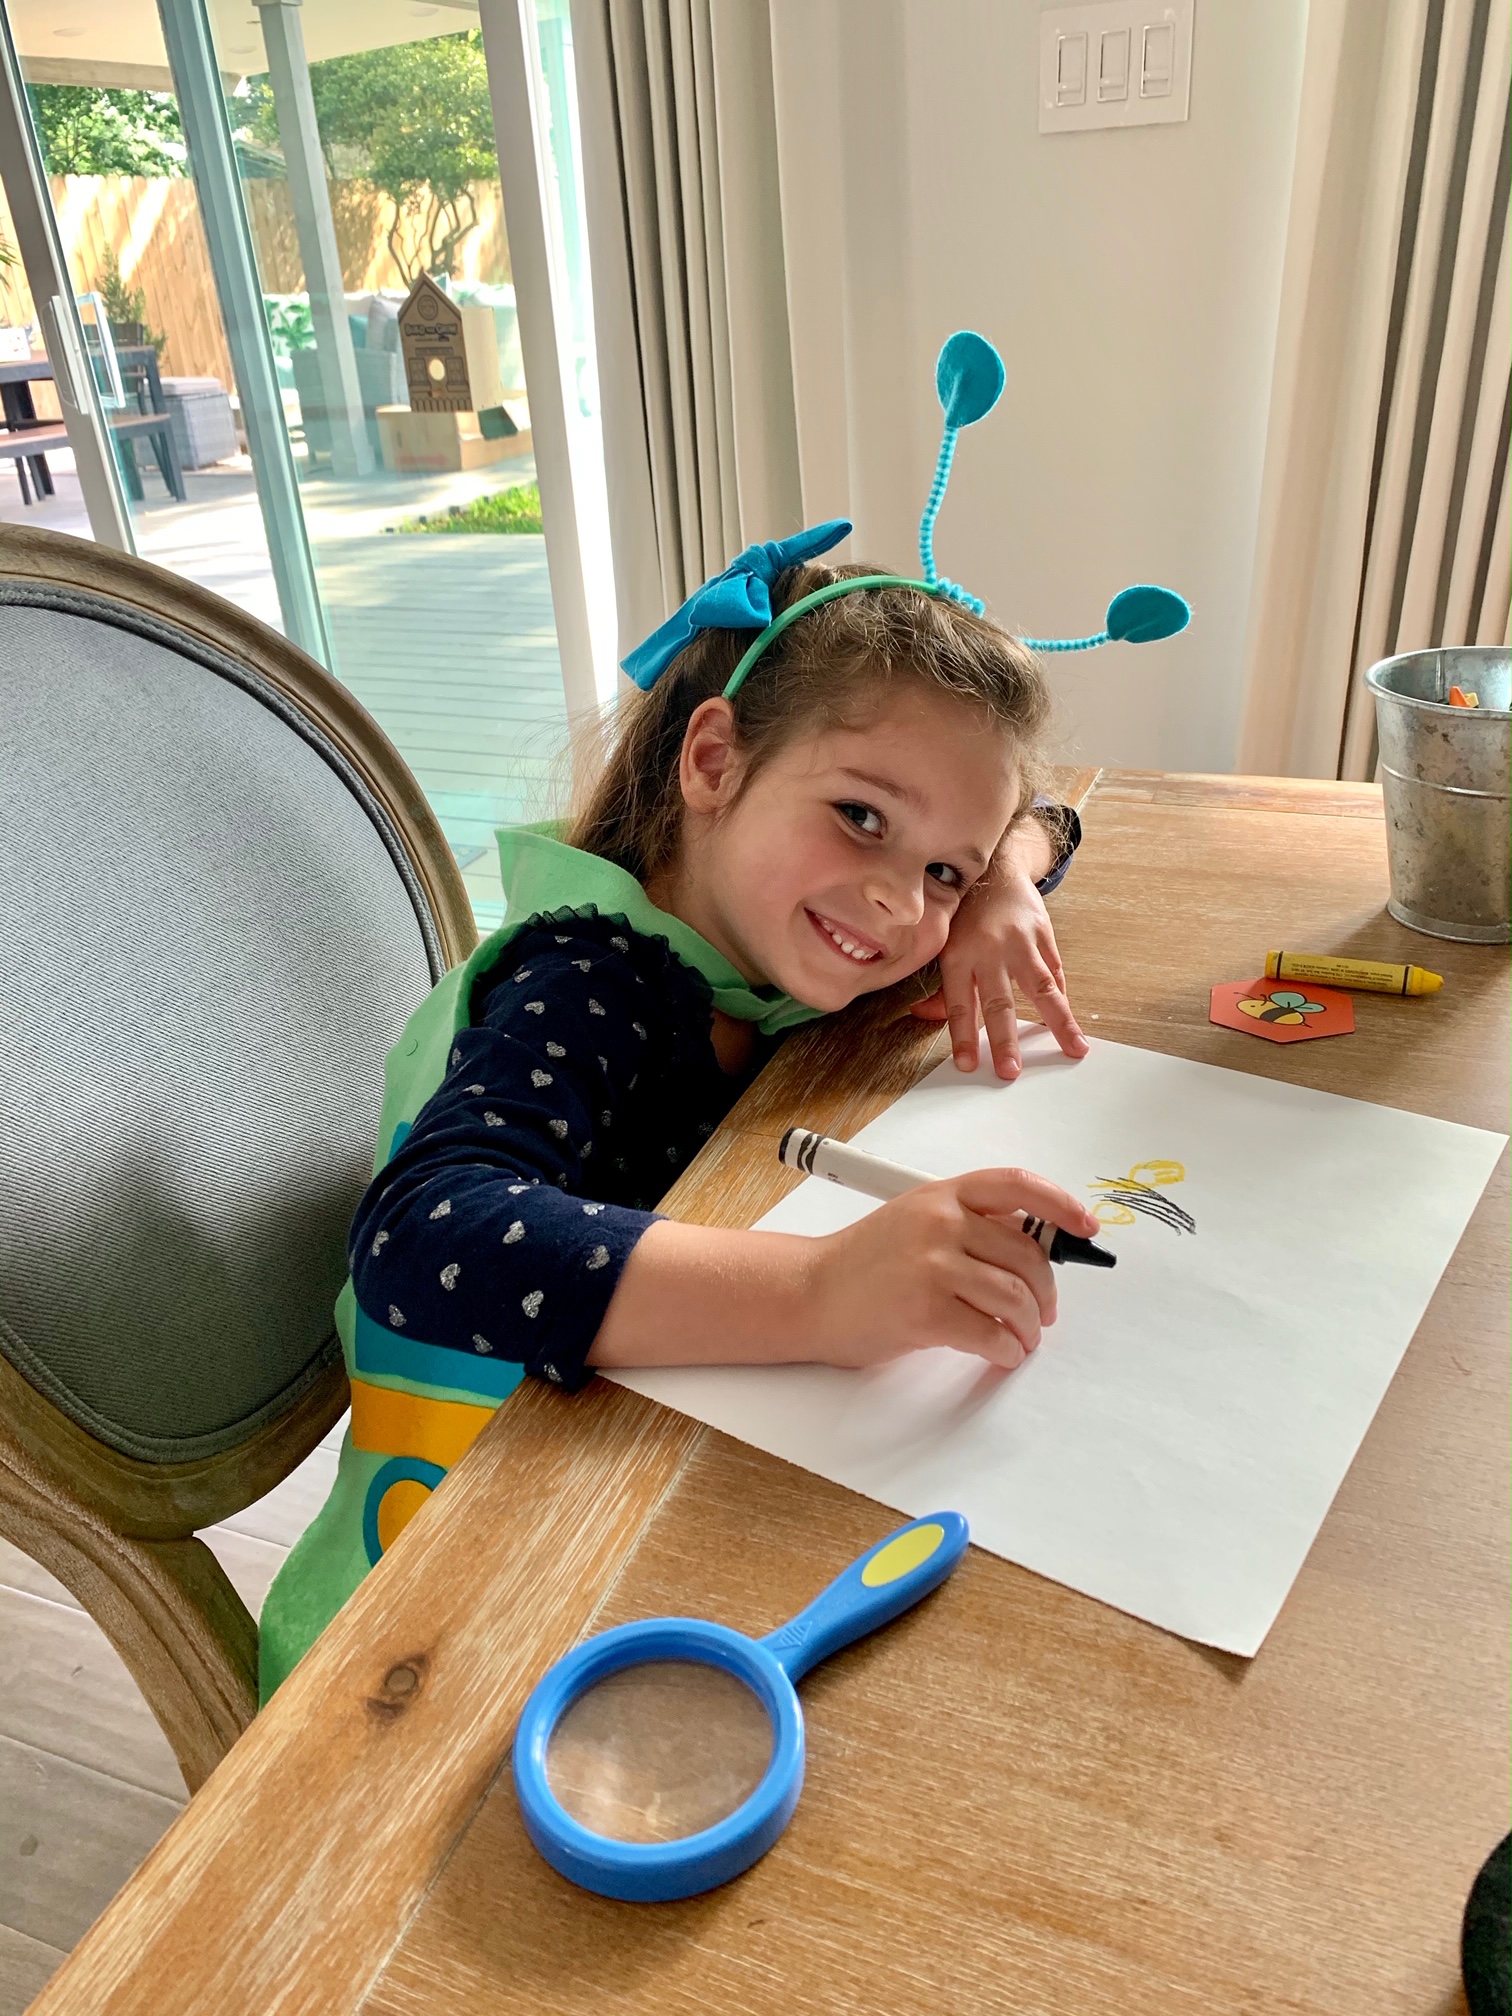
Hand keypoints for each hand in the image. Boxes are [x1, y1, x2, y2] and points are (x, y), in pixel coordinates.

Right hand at [809, 1168, 1102, 1370]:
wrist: (809, 1293)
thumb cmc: (864, 1263)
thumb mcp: (916, 1221)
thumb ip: (968, 1225)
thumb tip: (1032, 1244)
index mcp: (942, 1196)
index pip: (1017, 1186)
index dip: (1061, 1205)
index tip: (1085, 1227)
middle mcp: (940, 1223)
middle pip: (1027, 1254)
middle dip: (1046, 1292)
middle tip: (1044, 1312)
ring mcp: (932, 1267)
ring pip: (1015, 1297)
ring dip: (1029, 1327)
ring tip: (1022, 1338)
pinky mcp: (925, 1312)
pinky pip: (991, 1334)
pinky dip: (1007, 1350)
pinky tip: (1002, 1353)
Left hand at [911, 844, 1087, 1079]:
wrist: (995, 870)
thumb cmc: (964, 915)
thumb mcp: (943, 945)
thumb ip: (940, 987)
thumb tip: (923, 1016)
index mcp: (957, 955)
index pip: (957, 1004)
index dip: (962, 1036)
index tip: (969, 1066)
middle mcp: (988, 950)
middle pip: (997, 1001)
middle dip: (1005, 1040)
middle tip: (1011, 1071)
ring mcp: (1020, 942)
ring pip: (1041, 987)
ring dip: (1059, 1022)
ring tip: (1074, 1049)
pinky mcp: (1044, 934)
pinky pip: (1055, 971)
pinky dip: (1062, 999)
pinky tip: (1070, 1024)